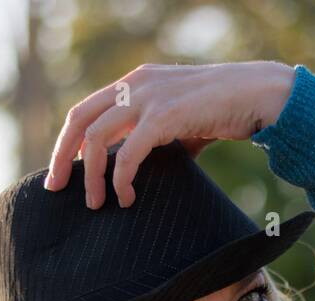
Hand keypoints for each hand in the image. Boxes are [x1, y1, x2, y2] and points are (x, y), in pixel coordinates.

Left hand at [43, 60, 294, 208]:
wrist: (259, 96)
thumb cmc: (226, 111)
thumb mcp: (182, 121)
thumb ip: (160, 137)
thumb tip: (147, 172)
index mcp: (136, 83)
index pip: (86, 109)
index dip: (67, 141)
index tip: (62, 172)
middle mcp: (136, 85)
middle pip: (79, 119)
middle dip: (63, 157)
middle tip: (56, 190)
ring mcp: (149, 98)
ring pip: (97, 137)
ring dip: (90, 175)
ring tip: (95, 204)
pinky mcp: (165, 116)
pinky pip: (128, 153)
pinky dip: (121, 179)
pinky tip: (126, 198)